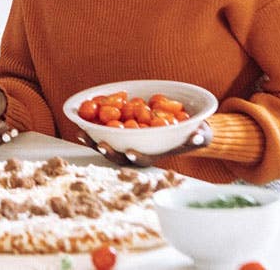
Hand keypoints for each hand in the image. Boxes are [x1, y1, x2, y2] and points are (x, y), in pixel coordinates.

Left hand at [76, 121, 213, 166]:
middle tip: (101, 143)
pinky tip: (80, 119)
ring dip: (93, 141)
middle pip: (120, 155)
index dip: (137, 157)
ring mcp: (126, 141)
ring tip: (81, 133)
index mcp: (155, 154)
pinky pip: (102, 130)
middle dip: (109, 151)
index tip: (131, 152)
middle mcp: (138, 150)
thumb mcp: (200, 134)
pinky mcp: (118, 129)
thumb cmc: (192, 132)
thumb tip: (197, 135)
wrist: (182, 122)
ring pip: (107, 144)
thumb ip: (199, 136)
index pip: (144, 159)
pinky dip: (91, 126)